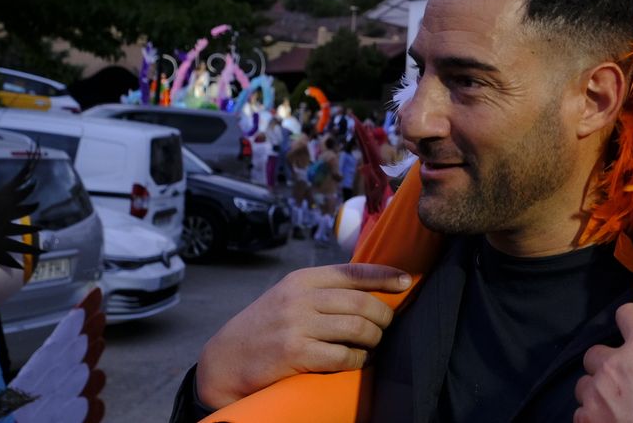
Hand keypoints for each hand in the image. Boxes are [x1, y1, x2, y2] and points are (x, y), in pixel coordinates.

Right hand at [195, 263, 410, 408]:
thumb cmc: (266, 328)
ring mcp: (297, 326)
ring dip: (374, 340)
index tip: (407, 282)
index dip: (386, 276)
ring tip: (373, 345)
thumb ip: (324, 291)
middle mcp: (300, 298)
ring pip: (358, 329)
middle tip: (387, 327)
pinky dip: (358, 361)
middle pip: (363, 303)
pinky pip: (344, 357)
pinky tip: (358, 361)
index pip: (354, 271)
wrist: (224, 360)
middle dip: (384, 317)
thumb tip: (372, 289)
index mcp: (303, 279)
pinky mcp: (295, 354)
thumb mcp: (290, 297)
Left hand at [573, 304, 632, 422]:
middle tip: (628, 378)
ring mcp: (595, 395)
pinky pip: (580, 411)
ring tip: (616, 404)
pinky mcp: (585, 422)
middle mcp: (614, 366)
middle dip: (609, 362)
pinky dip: (591, 416)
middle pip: (597, 351)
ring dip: (597, 389)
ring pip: (585, 382)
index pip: (628, 314)